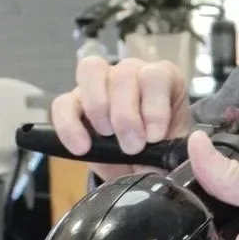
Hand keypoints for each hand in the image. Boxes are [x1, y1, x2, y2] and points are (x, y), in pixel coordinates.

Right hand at [49, 56, 193, 174]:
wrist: (140, 168)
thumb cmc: (161, 153)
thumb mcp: (174, 152)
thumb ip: (174, 151)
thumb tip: (160, 155)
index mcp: (162, 79)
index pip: (155, 76)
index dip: (154, 106)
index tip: (154, 137)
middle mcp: (131, 73)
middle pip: (122, 75)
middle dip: (126, 116)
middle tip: (132, 146)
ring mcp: (100, 83)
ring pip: (91, 71)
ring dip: (98, 107)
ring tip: (107, 136)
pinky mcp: (74, 103)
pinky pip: (63, 103)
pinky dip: (69, 125)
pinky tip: (82, 148)